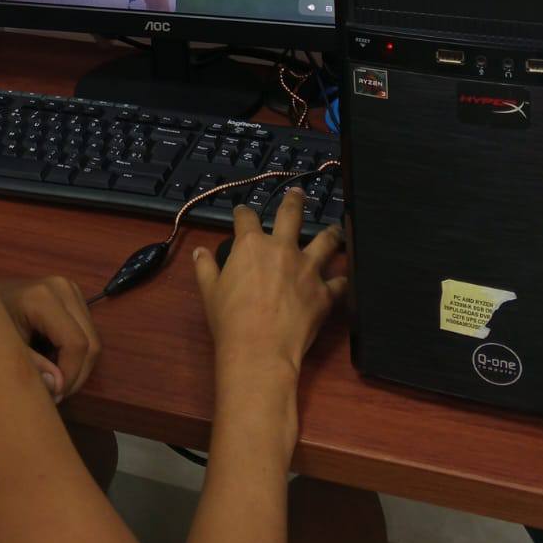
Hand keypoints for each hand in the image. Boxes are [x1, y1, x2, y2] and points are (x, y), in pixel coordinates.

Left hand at [0, 276, 101, 402]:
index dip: (71, 375)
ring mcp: (70, 290)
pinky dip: (75, 354)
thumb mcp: (4, 347)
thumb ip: (31, 366)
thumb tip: (59, 386)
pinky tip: (54, 362)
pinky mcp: (73, 296)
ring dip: (77, 366)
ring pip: (92, 340)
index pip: (76, 343)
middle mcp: (63, 288)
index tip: (54, 396)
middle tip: (55, 394)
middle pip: (90, 343)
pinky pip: (86, 333)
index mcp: (44, 297)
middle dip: (76, 375)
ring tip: (53, 380)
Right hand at [193, 191, 346, 379]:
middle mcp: (282, 249)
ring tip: (335, 229)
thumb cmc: (230, 320)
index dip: (242, 213)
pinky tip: (343, 280)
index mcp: (251, 245)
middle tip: (298, 193)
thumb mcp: (210, 292)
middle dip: (294, 201)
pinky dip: (340, 281)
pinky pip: (338, 283)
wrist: (260, 349)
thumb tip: (199, 252)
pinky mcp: (324, 293)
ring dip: (331, 233)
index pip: (246, 218)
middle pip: (291, 215)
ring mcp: (307, 269)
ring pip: (325, 242)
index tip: (241, 212)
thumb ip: (206, 268)